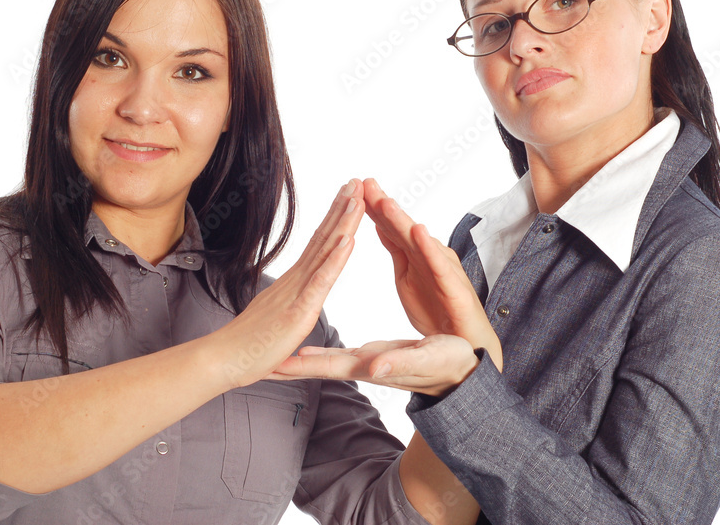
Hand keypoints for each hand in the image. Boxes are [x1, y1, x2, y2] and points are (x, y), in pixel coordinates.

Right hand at [215, 179, 364, 388]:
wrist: (223, 359)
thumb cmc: (249, 344)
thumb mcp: (277, 317)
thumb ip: (290, 303)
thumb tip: (300, 297)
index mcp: (294, 282)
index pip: (318, 243)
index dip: (334, 218)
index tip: (348, 196)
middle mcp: (296, 280)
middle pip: (324, 238)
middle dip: (343, 209)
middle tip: (357, 182)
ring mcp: (297, 293)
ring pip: (325, 252)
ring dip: (343, 224)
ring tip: (357, 199)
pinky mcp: (298, 310)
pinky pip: (320, 282)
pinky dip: (335, 260)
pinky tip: (347, 242)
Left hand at [270, 335, 480, 396]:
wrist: (464, 371)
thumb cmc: (448, 364)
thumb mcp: (425, 359)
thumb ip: (399, 362)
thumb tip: (372, 369)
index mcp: (369, 365)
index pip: (325, 366)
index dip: (298, 365)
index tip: (271, 365)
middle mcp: (363, 365)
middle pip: (317, 365)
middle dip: (287, 365)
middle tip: (256, 364)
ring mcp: (367, 361)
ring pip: (325, 360)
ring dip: (298, 358)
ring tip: (272, 357)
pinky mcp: (374, 354)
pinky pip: (338, 353)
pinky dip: (319, 350)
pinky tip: (306, 348)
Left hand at [363, 178, 502, 369]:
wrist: (465, 342)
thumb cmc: (437, 309)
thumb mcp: (406, 276)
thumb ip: (396, 249)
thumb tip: (380, 225)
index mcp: (414, 254)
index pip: (391, 226)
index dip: (373, 207)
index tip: (356, 186)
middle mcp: (428, 255)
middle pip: (402, 227)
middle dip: (383, 205)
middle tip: (366, 183)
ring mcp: (441, 268)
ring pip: (418, 241)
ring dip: (402, 220)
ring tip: (385, 202)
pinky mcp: (453, 287)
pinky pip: (439, 265)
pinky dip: (429, 248)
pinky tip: (419, 232)